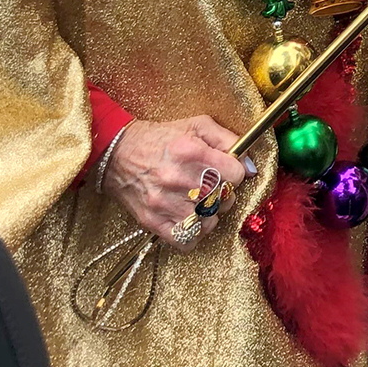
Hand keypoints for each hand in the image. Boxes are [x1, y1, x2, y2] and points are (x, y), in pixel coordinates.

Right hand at [105, 116, 246, 249]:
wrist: (118, 153)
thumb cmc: (162, 138)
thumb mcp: (197, 125)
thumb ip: (228, 140)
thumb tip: (249, 166)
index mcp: (192, 152)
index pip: (235, 175)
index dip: (234, 173)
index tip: (225, 171)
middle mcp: (179, 179)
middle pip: (224, 199)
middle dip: (224, 193)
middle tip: (212, 186)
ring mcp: (165, 203)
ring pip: (209, 223)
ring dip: (210, 214)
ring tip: (201, 202)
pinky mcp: (153, 222)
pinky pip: (187, 241)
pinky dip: (194, 233)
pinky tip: (190, 218)